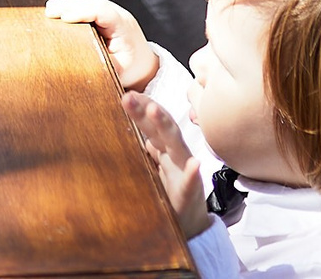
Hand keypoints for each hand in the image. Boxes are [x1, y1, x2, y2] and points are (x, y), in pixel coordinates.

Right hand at [45, 0, 158, 90]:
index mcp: (123, 27)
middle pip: (93, 0)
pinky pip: (89, 1)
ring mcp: (113, 11)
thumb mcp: (116, 71)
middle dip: (69, 4)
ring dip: (70, 1)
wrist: (144, 65)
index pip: (102, 11)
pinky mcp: (106, 13)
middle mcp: (119, 14)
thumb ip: (99, 62)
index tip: (63, 17)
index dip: (81, 11)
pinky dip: (74, 1)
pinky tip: (61, 5)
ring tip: (51, 8)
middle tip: (49, 11)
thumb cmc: (131, 69)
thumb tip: (76, 59)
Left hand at [121, 90, 213, 240]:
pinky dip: (193, 173)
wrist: (192, 226)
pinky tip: (194, 165)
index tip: (126, 95)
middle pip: (162, 128)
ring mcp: (184, 173)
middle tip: (129, 96)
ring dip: (166, 127)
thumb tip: (132, 130)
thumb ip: (148, 150)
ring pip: (177, 146)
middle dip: (147, 109)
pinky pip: (192, 182)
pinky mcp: (190, 193)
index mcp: (165, 151)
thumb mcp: (155, 169)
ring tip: (155, 112)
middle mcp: (176, 157)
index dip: (142, 109)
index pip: (153, 125)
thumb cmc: (172, 196)